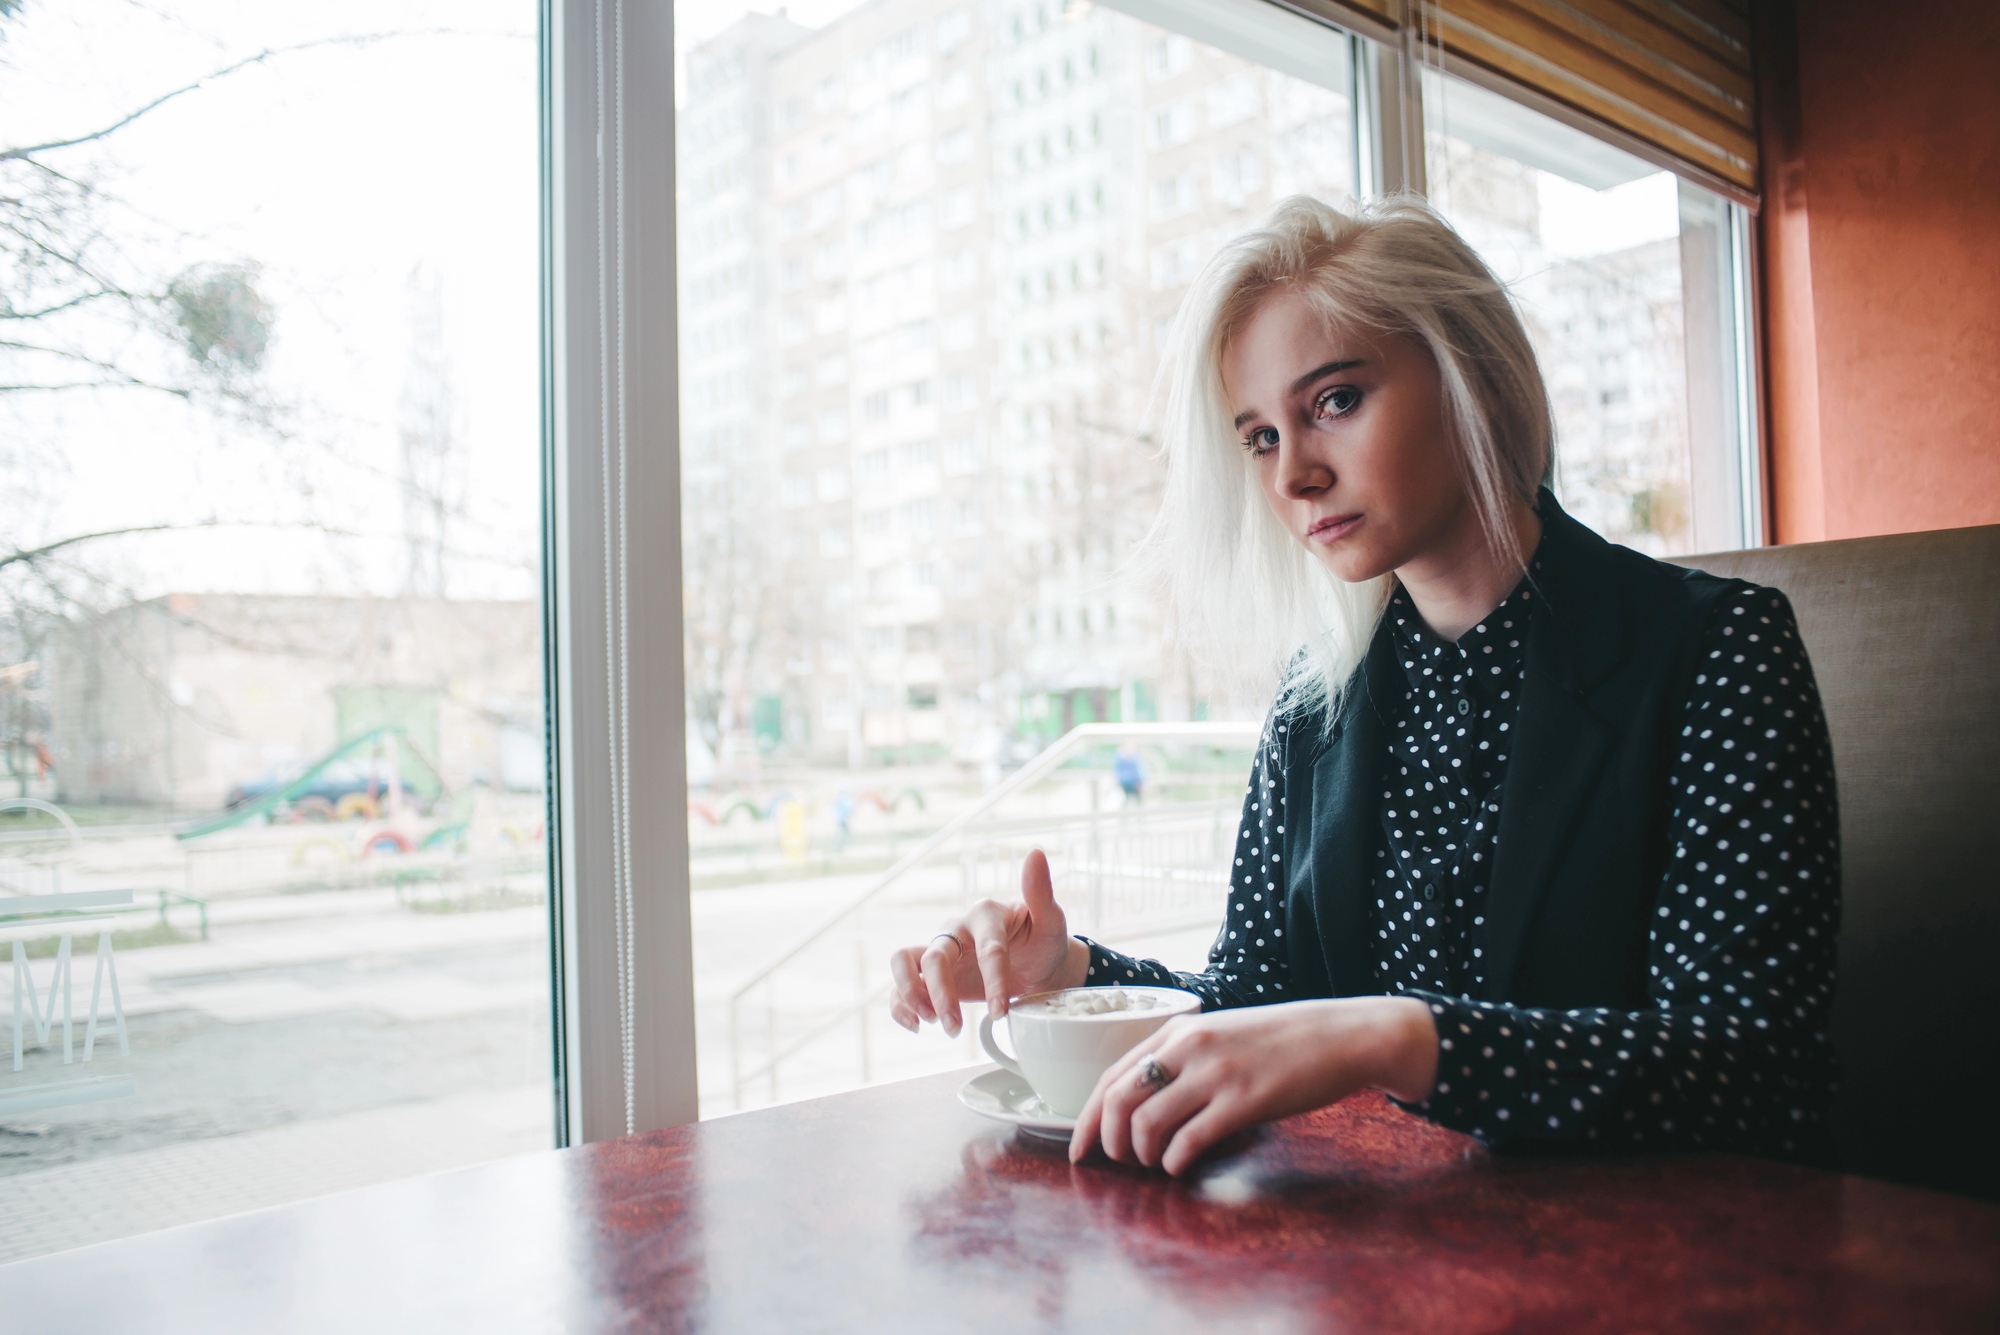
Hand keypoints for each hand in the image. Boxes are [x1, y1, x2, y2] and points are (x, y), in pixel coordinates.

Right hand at [887, 849, 1089, 1036]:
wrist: (1036, 964)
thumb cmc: (1043, 941)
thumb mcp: (1050, 921)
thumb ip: (1040, 892)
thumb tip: (1036, 853)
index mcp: (985, 916)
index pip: (987, 949)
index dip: (993, 981)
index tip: (1001, 1011)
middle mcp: (957, 930)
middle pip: (936, 957)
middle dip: (943, 995)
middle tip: (956, 1027)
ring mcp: (941, 950)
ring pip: (905, 962)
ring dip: (912, 995)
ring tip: (931, 1022)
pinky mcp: (931, 973)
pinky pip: (902, 984)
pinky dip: (900, 1004)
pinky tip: (917, 1025)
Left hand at [1068, 996, 1438, 1175]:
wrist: (1338, 1036)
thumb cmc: (1277, 1041)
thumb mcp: (1217, 1034)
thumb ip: (1178, 1058)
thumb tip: (1136, 1103)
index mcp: (1176, 1030)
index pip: (1111, 1076)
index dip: (1088, 1119)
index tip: (1080, 1150)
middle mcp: (1189, 1047)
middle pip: (1120, 1101)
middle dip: (1111, 1143)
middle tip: (1122, 1163)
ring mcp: (1216, 1073)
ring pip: (1148, 1124)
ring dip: (1144, 1155)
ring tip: (1159, 1162)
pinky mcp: (1244, 1101)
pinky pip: (1189, 1141)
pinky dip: (1175, 1162)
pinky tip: (1182, 1165)